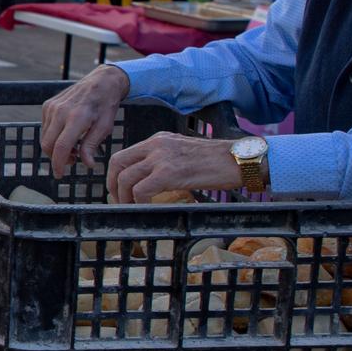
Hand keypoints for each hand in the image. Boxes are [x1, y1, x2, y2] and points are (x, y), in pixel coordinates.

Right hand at [40, 64, 129, 175]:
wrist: (101, 82)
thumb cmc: (106, 106)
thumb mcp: (104, 127)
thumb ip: (92, 146)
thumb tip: (88, 165)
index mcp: (77, 118)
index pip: (61, 147)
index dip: (59, 164)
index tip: (59, 175)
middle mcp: (60, 112)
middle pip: (48, 145)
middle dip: (56, 158)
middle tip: (72, 161)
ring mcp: (51, 107)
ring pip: (45, 137)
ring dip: (55, 148)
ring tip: (73, 147)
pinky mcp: (47, 105)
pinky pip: (45, 128)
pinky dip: (53, 137)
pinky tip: (67, 136)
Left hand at [107, 133, 242, 203]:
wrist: (239, 160)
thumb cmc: (217, 161)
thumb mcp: (183, 152)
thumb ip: (164, 161)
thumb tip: (149, 181)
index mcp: (158, 140)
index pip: (124, 155)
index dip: (115, 175)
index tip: (118, 190)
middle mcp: (155, 145)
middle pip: (117, 163)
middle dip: (112, 186)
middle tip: (119, 202)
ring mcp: (161, 158)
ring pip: (125, 179)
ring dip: (124, 198)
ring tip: (132, 210)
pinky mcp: (169, 173)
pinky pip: (141, 190)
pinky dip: (138, 203)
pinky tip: (145, 210)